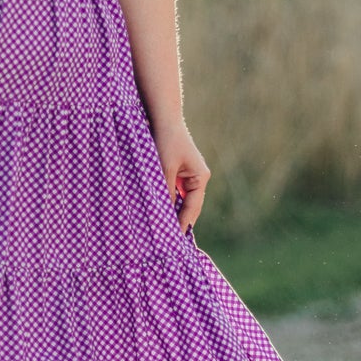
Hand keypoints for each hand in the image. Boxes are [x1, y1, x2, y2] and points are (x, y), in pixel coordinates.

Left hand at [151, 117, 210, 233]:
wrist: (164, 120)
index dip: (184, 222)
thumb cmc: (166, 141)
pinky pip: (175, 193)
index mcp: (200, 177)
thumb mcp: (164, 168)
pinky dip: (169, 202)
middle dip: (180, 221)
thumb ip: (166, 190)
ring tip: (165, 230)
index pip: (192, 207)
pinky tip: (160, 212)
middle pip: (190, 206)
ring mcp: (189, 176)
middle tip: (170, 240)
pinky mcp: (179, 172)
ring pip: (182, 200)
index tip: (176, 238)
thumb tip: (164, 212)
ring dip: (173, 212)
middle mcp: (198, 178)